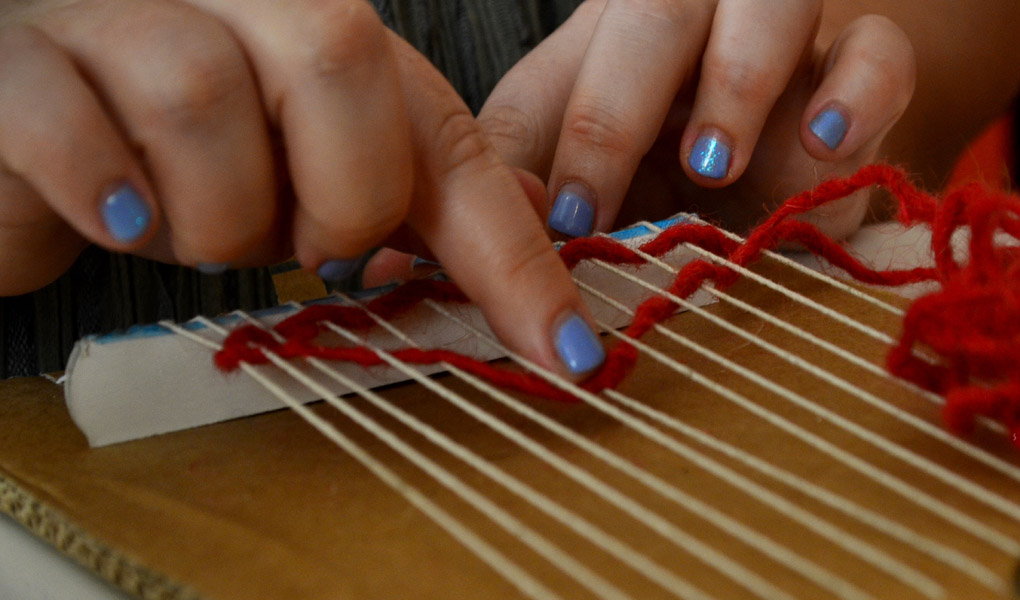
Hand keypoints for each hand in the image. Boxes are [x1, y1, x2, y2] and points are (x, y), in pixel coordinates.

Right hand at [0, 0, 604, 376]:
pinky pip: (74, 127)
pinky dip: (110, 192)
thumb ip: (415, 179)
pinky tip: (115, 213)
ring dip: (212, 215)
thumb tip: (543, 217)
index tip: (565, 352)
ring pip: (203, 101)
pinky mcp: (15, 59)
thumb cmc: (174, 156)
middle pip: (341, 60)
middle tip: (295, 244)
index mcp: (317, 25)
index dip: (511, 248)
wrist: (21, 131)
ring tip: (186, 223)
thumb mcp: (306, 164)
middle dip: (336, 198)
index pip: (443, 131)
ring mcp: (114, 9)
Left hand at [475, 0, 916, 237]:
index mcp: (604, 42)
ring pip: (771, 3)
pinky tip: (826, 141)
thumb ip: (529, 187)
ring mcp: (782, 35)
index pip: (563, 72)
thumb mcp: (584, 181)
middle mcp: (692, 18)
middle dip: (615, 116)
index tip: (561, 221)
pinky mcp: (861, 70)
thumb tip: (496, 229)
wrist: (784, 149)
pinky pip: (879, 51)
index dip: (552, 142)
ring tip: (713, 165)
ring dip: (735, 83)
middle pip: (654, 17)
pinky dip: (858, 92)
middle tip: (595, 210)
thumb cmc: (659, 166)